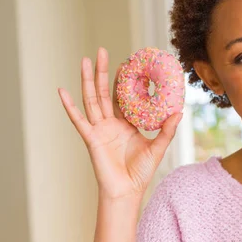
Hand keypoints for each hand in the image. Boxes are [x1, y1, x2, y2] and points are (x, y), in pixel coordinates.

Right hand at [58, 47, 183, 199]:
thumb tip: (179, 112)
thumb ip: (167, 130)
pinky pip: (79, 119)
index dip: (124, 80)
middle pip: (104, 92)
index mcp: (126, 123)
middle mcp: (111, 123)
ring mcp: (99, 129)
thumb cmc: (141, 172)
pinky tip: (62, 90)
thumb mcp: (158, 147)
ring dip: (88, 80)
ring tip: (86, 60)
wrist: (127, 191)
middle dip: (103, 72)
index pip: (123, 96)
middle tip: (103, 51)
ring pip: (92, 99)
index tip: (127, 62)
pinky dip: (69, 106)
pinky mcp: (91, 138)